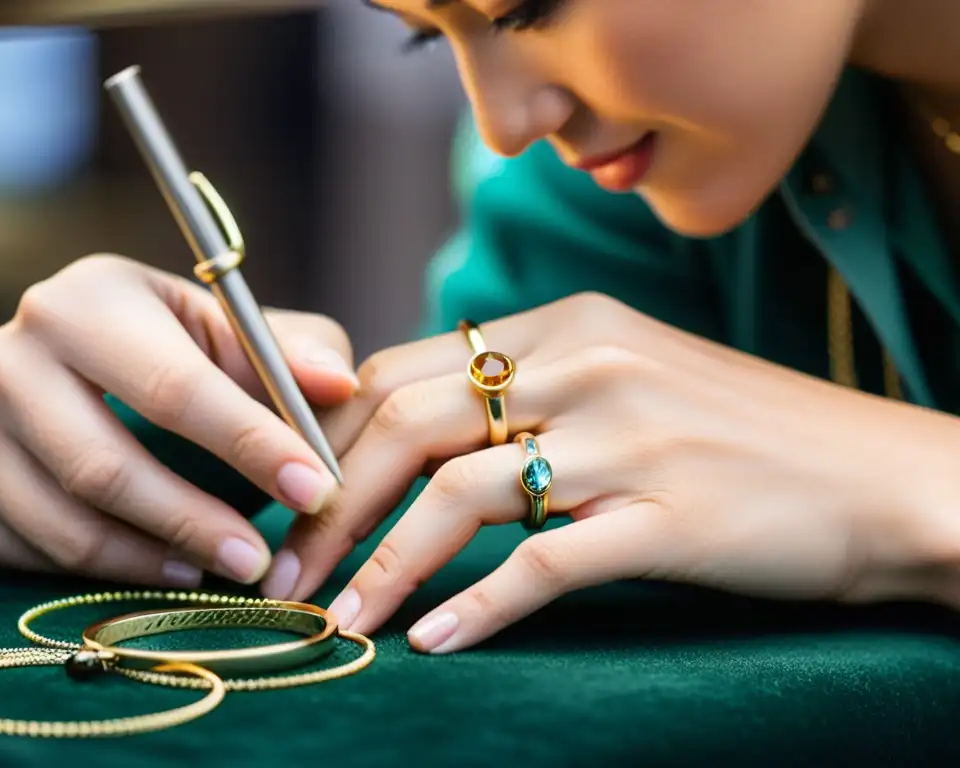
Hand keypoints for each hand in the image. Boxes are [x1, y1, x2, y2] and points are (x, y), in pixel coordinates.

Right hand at [0, 254, 358, 587]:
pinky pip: (29, 550)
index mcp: (86, 302)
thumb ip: (289, 354)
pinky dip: (103, 572)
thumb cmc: (179, 339)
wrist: (89, 350)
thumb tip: (339, 385)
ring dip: (152, 559)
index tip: (316, 488)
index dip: (249, 443)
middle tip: (260, 559)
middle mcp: (14, 358)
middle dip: (193, 521)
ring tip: (223, 569)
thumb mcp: (235, 327)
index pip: (172, 387)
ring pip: (63, 519)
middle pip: (102, 465)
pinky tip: (167, 570)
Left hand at [271, 291, 959, 652]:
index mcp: (569, 323)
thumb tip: (419, 431)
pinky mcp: (669, 516)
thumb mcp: (625, 378)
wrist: (875, 476)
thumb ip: (529, 388)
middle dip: (332, 502)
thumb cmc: (739, 433)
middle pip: (411, 422)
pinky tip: (435, 642)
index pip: (408, 368)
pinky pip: (544, 562)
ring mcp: (629, 438)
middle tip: (290, 567)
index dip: (334, 436)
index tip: (294, 495)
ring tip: (339, 618)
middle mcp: (589, 364)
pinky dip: (478, 606)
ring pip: (460, 493)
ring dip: (384, 564)